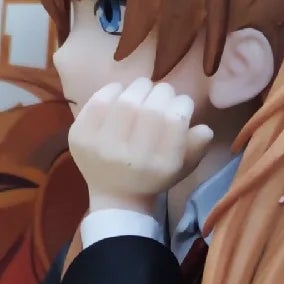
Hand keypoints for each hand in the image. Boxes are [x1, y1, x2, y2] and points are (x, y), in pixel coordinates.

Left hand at [68, 77, 213, 217]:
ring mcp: (101, 147)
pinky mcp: (79, 137)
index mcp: (160, 166)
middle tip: (162, 94)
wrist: (115, 196)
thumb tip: (204, 128)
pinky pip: (99, 100)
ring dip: (139, 87)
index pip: (175, 119)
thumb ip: (197, 147)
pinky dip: (113, 90)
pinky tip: (120, 95)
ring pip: (127, 99)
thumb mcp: (183, 167)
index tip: (181, 104)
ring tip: (143, 92)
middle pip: (152, 106)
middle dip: (162, 92)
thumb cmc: (154, 176)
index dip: (182, 103)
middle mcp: (131, 158)